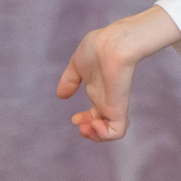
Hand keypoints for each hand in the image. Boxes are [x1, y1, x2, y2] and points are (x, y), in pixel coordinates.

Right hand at [55, 6, 180, 141]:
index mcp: (99, 92)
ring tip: (87, 127)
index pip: (95, 114)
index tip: (74, 118)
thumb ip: (70, 80)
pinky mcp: (119, 107)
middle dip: (88, 132)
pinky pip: (117, 131)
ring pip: (110, 132)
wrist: (112, 44)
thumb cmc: (97, 48)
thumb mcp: (77, 65)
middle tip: (80, 125)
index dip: (84, 121)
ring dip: (95, 137)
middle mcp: (107, 100)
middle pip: (102, 126)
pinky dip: (104, 135)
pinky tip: (94, 122)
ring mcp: (113, 105)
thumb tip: (60, 95)